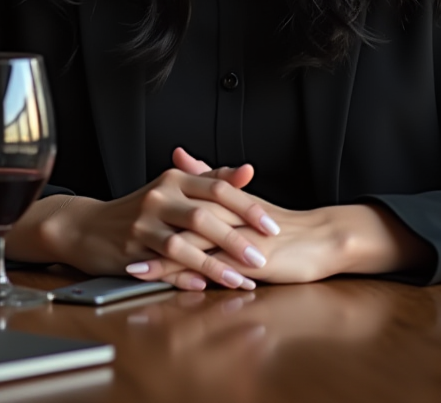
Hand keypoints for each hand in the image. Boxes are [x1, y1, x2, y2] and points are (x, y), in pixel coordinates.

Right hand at [4, 157, 279, 290]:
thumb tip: (247, 171)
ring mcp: (144, 222)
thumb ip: (210, 179)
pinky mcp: (131, 247)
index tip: (273, 226)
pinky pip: (162, 263)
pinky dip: (184, 275)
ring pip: (184, 242)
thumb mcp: (172, 187)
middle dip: (236, 238)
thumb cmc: (139, 208)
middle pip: (204, 215)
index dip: (247, 207)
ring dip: (214, 264)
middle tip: (262, 255)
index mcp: (174, 179)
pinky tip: (203, 285)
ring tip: (239, 280)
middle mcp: (160, 196)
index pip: (218, 188)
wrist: (87, 225)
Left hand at [126, 149, 433, 284]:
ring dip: (161, 259)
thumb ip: (209, 176)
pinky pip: (217, 269)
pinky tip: (175, 287)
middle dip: (149, 234)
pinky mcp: (251, 260)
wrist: (322, 238)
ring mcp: (239, 238)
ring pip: (194, 246)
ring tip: (131, 268)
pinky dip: (193, 277)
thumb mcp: (242, 198)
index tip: (125, 214)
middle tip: (118, 243)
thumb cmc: (282, 223)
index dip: (152, 209)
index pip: (182, 200)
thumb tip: (180, 154)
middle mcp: (229, 215)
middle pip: (180, 222)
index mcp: (224, 198)